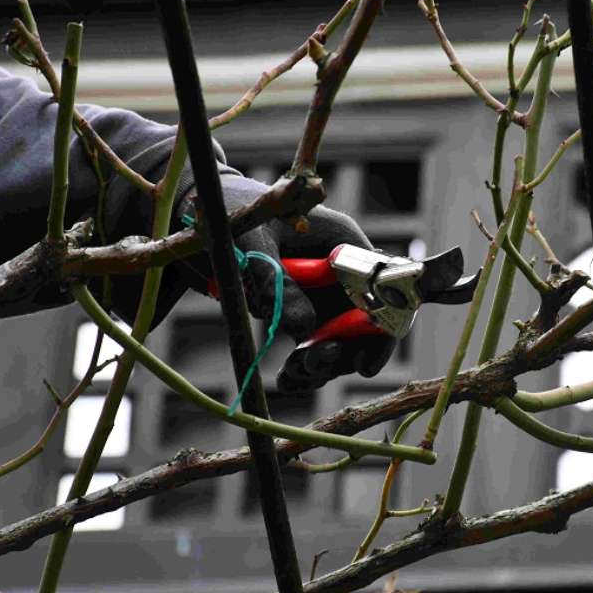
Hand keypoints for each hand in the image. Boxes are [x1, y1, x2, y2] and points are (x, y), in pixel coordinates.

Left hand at [234, 206, 396, 392]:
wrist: (207, 215)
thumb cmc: (238, 213)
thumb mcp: (254, 241)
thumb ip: (276, 281)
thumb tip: (301, 329)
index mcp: (345, 245)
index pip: (384, 291)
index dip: (382, 331)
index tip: (364, 364)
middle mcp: (342, 276)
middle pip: (365, 326)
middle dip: (343, 353)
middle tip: (311, 363)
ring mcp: (324, 298)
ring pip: (339, 343)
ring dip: (320, 365)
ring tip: (292, 373)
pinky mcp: (303, 314)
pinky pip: (312, 348)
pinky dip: (302, 369)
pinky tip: (287, 378)